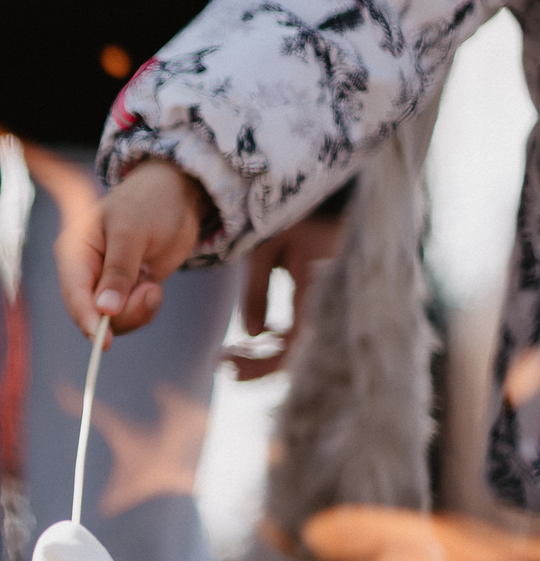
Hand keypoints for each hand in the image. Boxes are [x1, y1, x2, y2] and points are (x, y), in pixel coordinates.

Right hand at [56, 157, 210, 339]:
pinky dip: (146, 309)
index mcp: (74, 251)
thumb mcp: (132, 233)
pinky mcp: (125, 291)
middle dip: (122, 313)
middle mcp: (84, 271)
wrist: (177, 196)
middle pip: (92, 313)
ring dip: (138, 310)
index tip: (104, 341)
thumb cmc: (148, 204)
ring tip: (154, 286)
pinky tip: (155, 287)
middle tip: (151, 292)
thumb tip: (104, 309)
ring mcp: (104, 283)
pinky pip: (130, 315)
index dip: (87, 319)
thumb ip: (119, 271)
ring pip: (112, 319)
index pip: (74, 293)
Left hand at [229, 213, 345, 378]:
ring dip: (269, 353)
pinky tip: (258, 334)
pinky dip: (282, 336)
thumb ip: (257, 292)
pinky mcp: (331, 297)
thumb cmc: (296, 215)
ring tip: (233, 354)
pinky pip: (308, 328)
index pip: (293, 346)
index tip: (228, 366)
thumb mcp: (267, 249)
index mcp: (319, 291)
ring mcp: (335, 302)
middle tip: (226, 365)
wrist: (331, 193)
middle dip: (261, 364)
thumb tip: (251, 334)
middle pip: (300, 353)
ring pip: (304, 344)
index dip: (261, 365)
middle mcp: (333, 302)